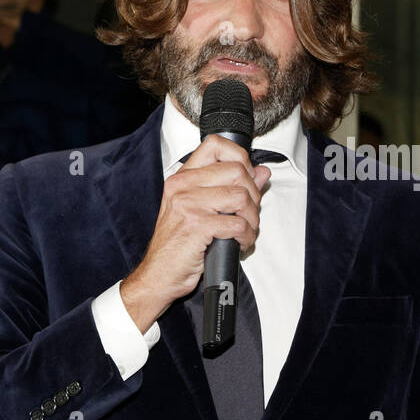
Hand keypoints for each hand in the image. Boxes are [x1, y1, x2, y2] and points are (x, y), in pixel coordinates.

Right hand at [120, 136, 270, 332]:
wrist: (158, 274)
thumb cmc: (178, 245)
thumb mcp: (201, 210)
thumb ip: (230, 187)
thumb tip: (261, 171)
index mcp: (183, 178)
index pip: (216, 145)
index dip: (240, 157)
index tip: (246, 177)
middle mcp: (183, 186)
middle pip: (237, 171)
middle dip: (253, 195)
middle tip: (249, 214)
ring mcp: (188, 204)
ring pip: (241, 197)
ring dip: (252, 219)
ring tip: (245, 231)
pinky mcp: (196, 225)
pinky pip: (237, 224)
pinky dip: (246, 237)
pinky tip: (239, 243)